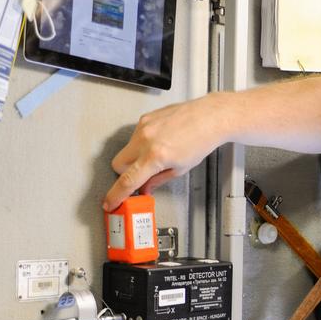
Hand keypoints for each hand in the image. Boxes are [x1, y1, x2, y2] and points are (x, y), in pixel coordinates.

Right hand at [103, 94, 228, 210]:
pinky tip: (160, 142)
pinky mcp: (145, 118)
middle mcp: (146, 139)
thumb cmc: (201, 140)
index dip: (116, 195)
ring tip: (158, 154)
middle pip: (118, 163)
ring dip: (136, 157)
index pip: (128, 180)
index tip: (111, 202)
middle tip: (141, 175)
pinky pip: (135, 136)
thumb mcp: (180, 169)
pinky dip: (142, 143)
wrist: (209, 117)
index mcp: (155, 156)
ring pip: (126, 149)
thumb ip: (157, 181)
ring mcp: (144, 126)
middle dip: (126, 173)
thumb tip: (144, 189)